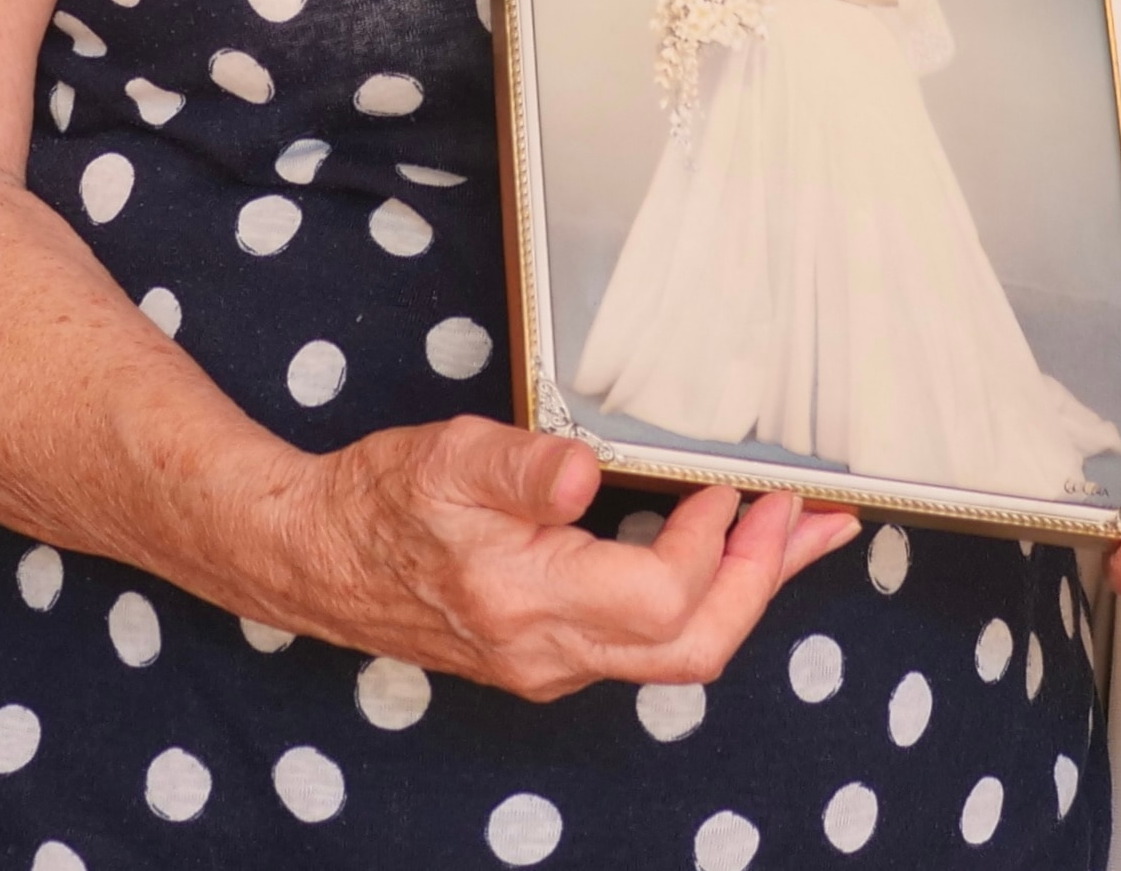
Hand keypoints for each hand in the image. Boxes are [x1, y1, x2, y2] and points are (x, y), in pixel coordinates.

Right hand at [253, 420, 857, 700]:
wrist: (313, 556)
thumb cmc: (378, 500)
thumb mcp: (448, 457)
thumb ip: (524, 467)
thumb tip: (589, 471)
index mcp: (527, 601)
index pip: (661, 596)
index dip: (713, 542)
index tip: (730, 484)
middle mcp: (548, 653)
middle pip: (693, 648)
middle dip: (763, 581)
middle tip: (807, 516)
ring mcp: (552, 663)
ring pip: (678, 654)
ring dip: (746, 590)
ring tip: (800, 533)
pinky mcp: (550, 654)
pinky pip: (648, 643)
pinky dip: (701, 596)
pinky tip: (723, 552)